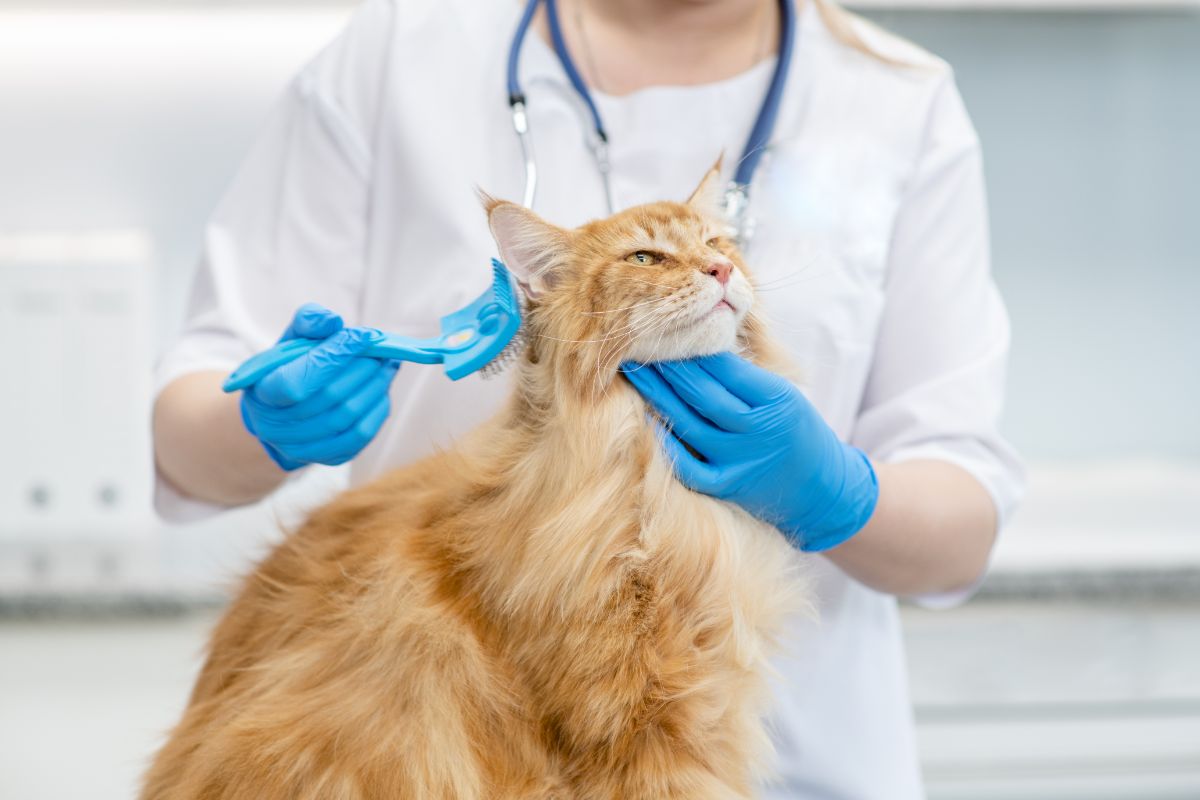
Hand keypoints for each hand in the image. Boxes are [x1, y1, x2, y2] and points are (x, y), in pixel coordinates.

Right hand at [239, 304, 398, 470]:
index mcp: (262, 394)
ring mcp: (302, 448)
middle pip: (330, 397)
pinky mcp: (328, 457)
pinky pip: (361, 435)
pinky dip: (378, 409)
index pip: (297, 381)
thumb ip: (308, 322)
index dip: (333, 357)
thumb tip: (332, 321)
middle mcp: (277, 427)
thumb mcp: (291, 340)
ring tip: (387, 364)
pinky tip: (382, 388)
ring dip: (375, 386)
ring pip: (349, 416)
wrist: (283, 413)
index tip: (364, 335)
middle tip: (382, 350)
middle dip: (362, 368)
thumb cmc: (289, 368)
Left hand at [621, 352, 877, 551]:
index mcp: (776, 398)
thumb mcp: (783, 394)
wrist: (823, 490)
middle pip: (702, 393)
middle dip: (668, 367)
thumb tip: (696, 345)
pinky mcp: (727, 487)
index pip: (725, 367)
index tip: (668, 329)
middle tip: (639, 342)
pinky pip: (688, 465)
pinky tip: (647, 420)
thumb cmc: (797, 431)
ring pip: (689, 423)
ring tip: (634, 372)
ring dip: (657, 395)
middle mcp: (758, 430)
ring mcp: (740, 461)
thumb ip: (744, 375)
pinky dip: (666, 443)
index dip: (692, 349)